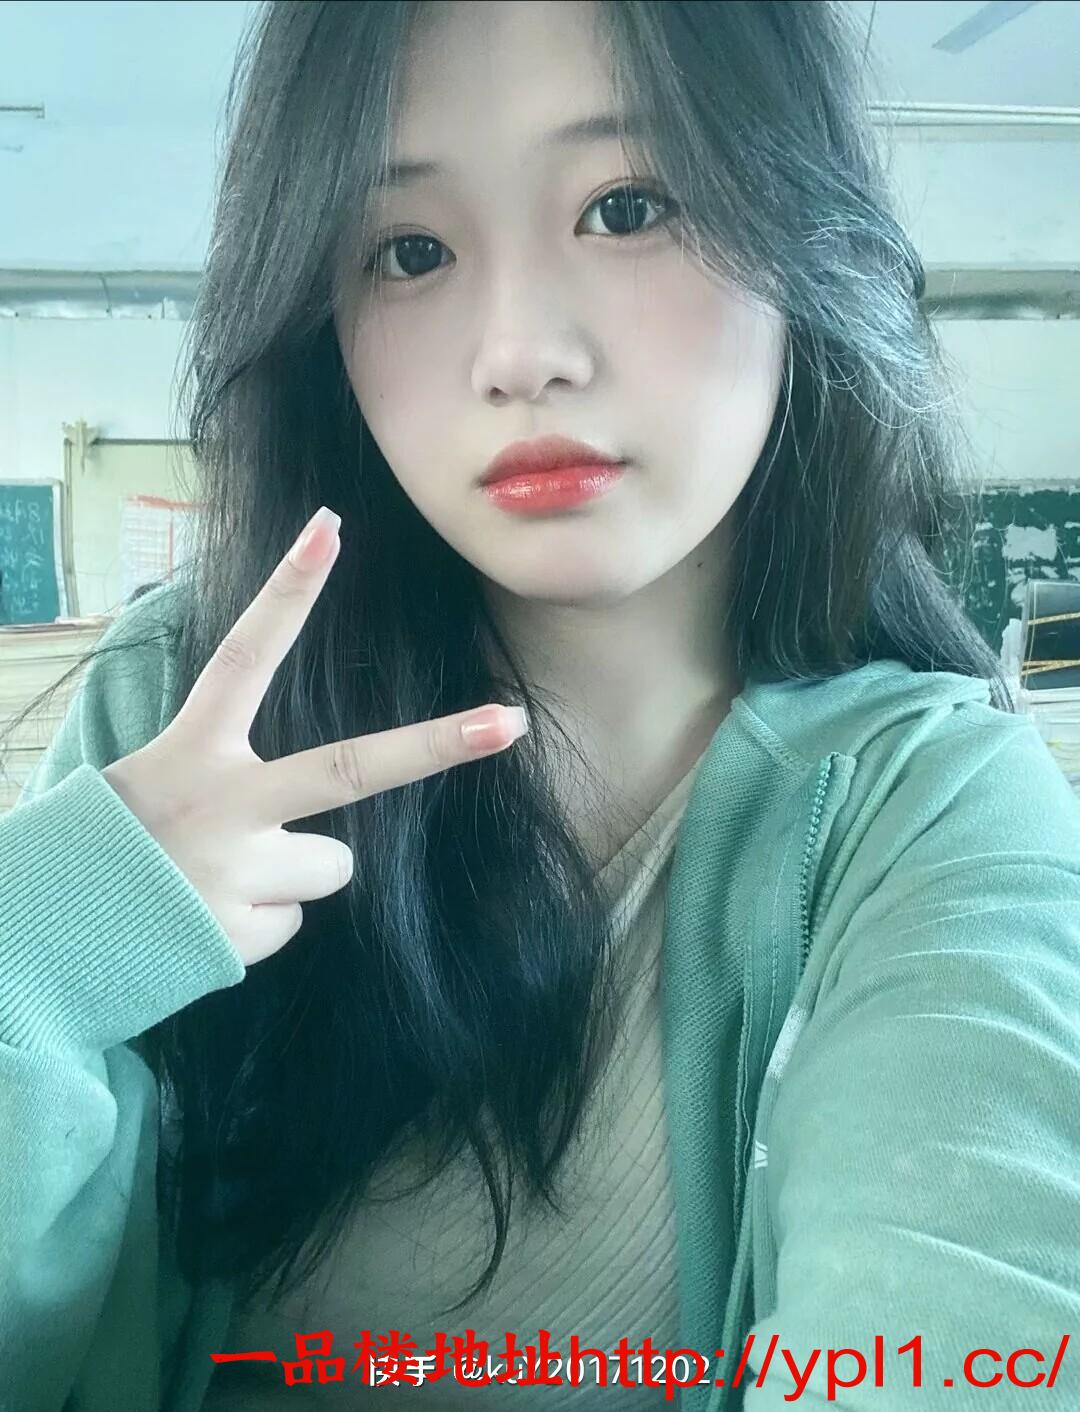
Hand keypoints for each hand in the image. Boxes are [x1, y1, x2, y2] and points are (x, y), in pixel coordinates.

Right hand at [101, 507, 528, 965]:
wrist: (46, 935)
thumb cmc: (114, 844)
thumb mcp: (154, 783)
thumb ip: (234, 781)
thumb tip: (322, 830)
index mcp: (189, 749)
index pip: (245, 655)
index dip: (288, 592)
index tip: (332, 527)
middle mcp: (219, 803)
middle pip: (349, 768)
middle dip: (437, 745)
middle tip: (508, 724)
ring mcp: (233, 870)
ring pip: (332, 867)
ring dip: (294, 875)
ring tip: (222, 879)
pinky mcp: (239, 933)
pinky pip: (295, 920)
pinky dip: (263, 920)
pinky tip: (210, 917)